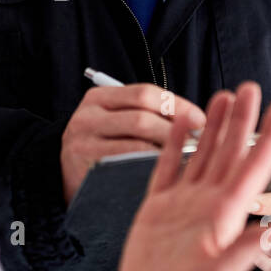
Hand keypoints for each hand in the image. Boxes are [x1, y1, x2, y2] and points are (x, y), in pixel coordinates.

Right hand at [59, 84, 206, 203]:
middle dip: (176, 131)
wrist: (69, 176)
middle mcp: (86, 116)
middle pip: (142, 118)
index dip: (177, 105)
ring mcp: (82, 143)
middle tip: (199, 144)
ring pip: (136, 145)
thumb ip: (147, 113)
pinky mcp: (83, 170)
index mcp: (98, 97)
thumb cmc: (106, 146)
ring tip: (188, 159)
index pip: (144, 93)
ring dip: (167, 152)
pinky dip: (150, 169)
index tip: (200, 120)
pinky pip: (126, 168)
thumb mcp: (117, 121)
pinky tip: (166, 172)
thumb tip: (196, 118)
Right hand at [102, 82, 270, 270]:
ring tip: (225, 95)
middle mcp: (208, 204)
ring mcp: (183, 204)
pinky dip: (176, 142)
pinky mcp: (158, 207)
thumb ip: (242, 254)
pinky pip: (168, 166)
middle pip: (230, 152)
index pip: (254, 168)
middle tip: (253, 87)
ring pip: (202, 154)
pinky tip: (184, 121)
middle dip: (242, 119)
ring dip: (215, 125)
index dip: (269, 136)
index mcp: (225, 217)